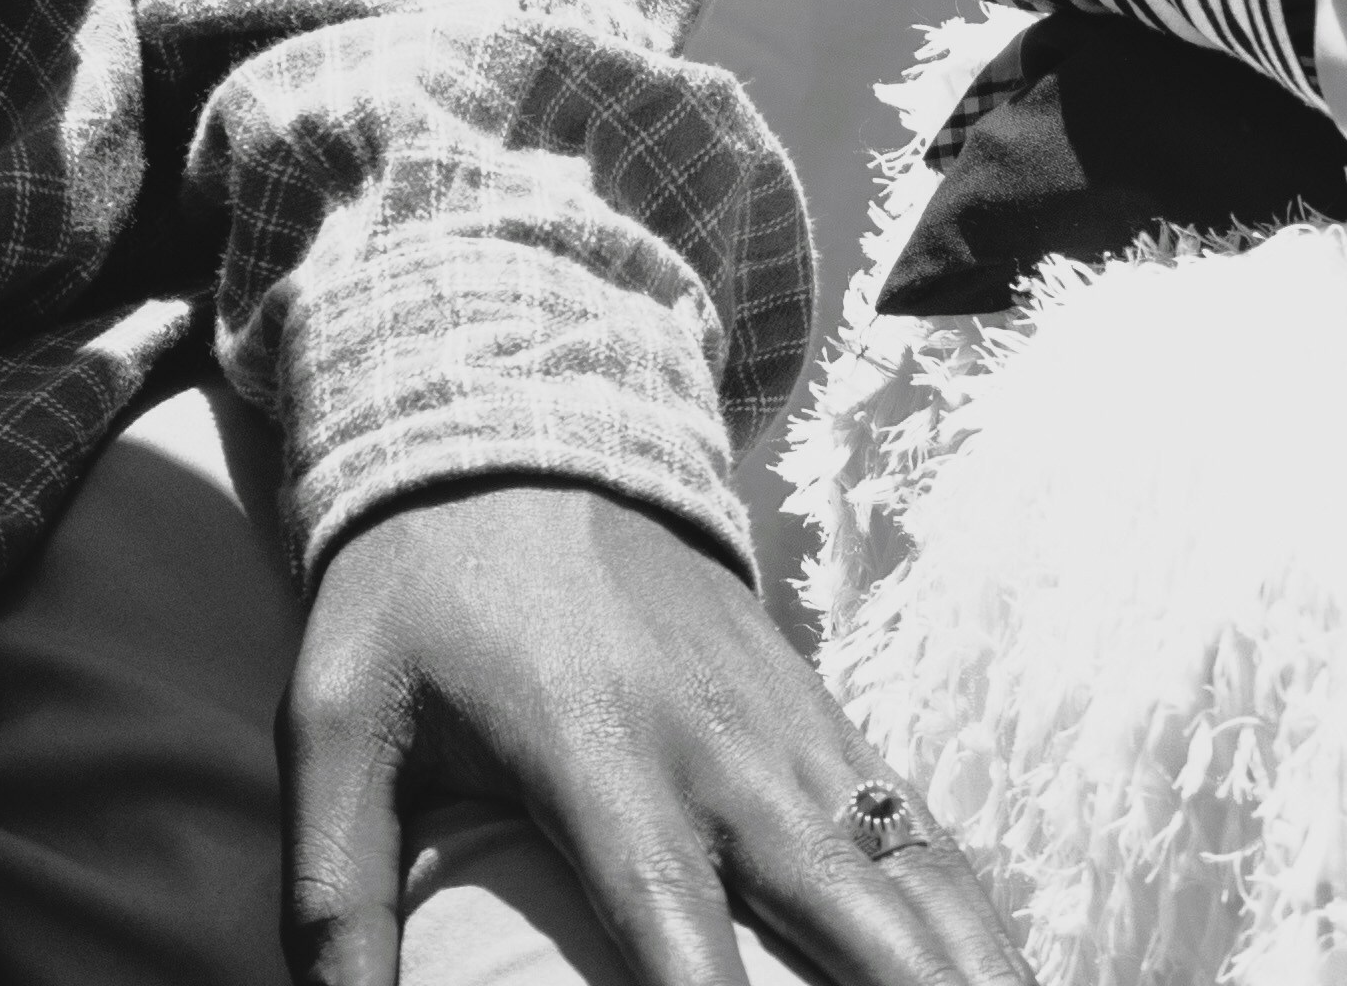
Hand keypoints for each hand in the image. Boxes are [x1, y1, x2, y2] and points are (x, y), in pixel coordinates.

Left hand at [283, 481, 1032, 985]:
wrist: (518, 416)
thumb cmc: (414, 598)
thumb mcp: (335, 722)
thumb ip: (333, 894)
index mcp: (604, 756)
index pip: (681, 936)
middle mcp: (724, 749)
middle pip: (852, 918)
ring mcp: (793, 729)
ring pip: (918, 878)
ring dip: (978, 972)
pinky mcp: (825, 716)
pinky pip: (925, 834)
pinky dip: (979, 919)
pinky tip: (1012, 979)